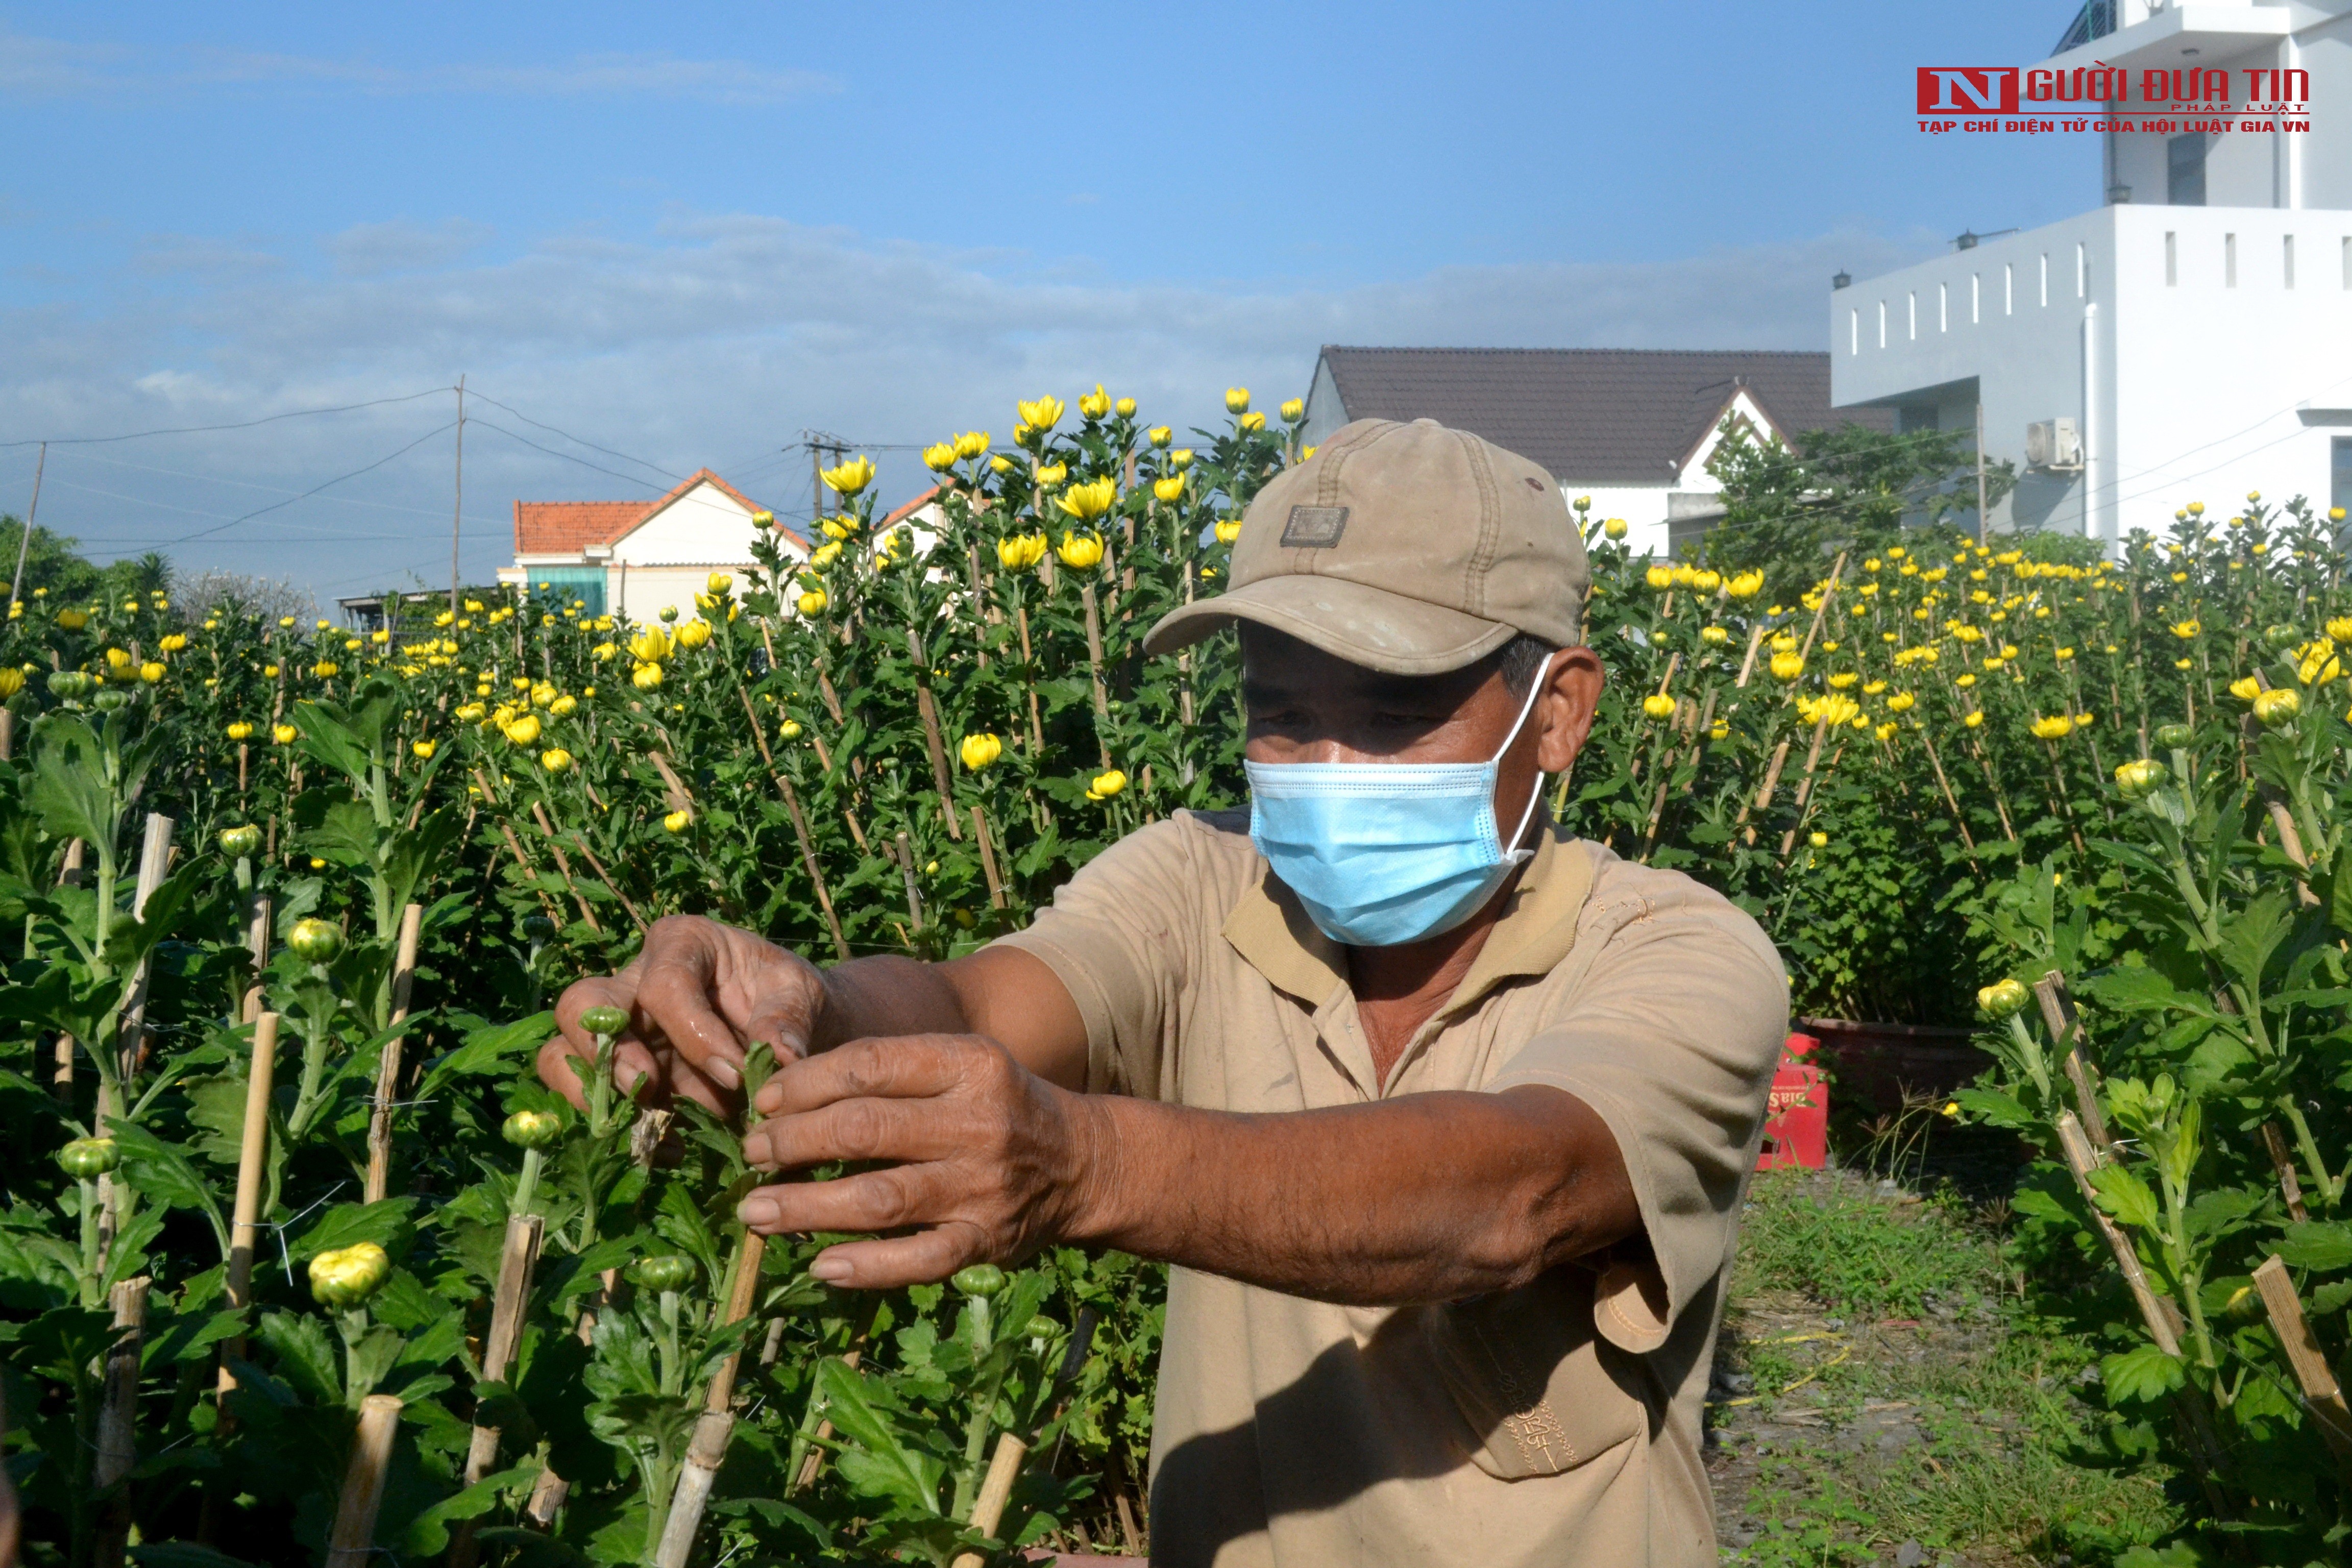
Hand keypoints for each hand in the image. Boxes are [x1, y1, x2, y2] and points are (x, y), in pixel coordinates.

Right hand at [539, 914, 824, 1116]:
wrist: (789, 1030)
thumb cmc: (788, 1000)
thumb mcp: (800, 996)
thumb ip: (786, 1019)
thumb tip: (776, 1054)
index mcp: (683, 943)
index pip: (666, 984)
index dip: (694, 1033)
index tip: (736, 1074)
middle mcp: (635, 978)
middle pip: (583, 1003)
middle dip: (609, 1054)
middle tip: (649, 1091)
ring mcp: (617, 1027)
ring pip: (561, 1052)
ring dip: (598, 1095)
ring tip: (652, 1127)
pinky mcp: (615, 1071)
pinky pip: (584, 1096)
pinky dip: (618, 1126)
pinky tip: (666, 1149)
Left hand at [737, 1033, 1107, 1288]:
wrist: (1080, 1162)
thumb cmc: (996, 1105)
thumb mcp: (960, 1064)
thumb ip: (890, 1071)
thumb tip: (783, 1093)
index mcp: (970, 1064)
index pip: (869, 1065)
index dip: (804, 1084)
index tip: (763, 1101)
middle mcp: (979, 1123)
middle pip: (865, 1130)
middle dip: (792, 1142)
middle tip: (751, 1154)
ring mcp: (983, 1187)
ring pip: (879, 1198)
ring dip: (807, 1207)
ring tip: (756, 1212)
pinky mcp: (987, 1241)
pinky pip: (918, 1260)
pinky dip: (866, 1267)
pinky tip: (820, 1265)